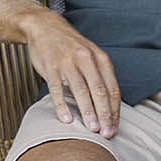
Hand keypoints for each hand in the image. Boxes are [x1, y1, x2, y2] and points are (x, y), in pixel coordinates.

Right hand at [21, 13, 120, 136]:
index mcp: (100, 59)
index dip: (115, 110)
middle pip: (100, 91)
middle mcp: (87, 59)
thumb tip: (109, 106)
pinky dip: (62, 105)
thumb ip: (99, 77)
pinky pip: (57, 89)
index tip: (115, 127)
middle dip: (105, 114)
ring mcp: (68, 62)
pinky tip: (66, 119)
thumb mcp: (91, 57)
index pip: (112, 89)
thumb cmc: (70, 47)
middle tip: (107, 133)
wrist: (45, 27)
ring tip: (92, 129)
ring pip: (81, 91)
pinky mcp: (51, 66)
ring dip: (88, 112)